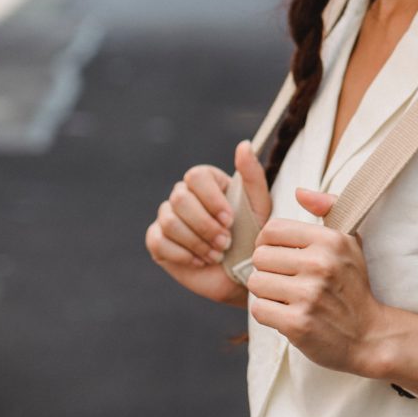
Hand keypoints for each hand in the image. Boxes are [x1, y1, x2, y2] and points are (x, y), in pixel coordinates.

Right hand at [144, 140, 270, 305]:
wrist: (243, 272)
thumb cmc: (254, 234)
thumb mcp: (259, 204)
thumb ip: (252, 174)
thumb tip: (243, 144)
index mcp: (207, 182)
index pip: (196, 176)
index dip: (211, 199)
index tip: (230, 219)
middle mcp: (184, 196)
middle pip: (179, 199)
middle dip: (204, 224)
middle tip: (226, 242)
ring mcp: (168, 218)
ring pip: (168, 221)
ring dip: (196, 241)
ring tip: (218, 254)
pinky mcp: (157, 242)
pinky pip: (158, 241)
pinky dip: (182, 254)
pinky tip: (201, 261)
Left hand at [247, 187, 385, 374]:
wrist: (368, 334)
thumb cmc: (352, 285)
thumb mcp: (349, 241)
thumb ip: (327, 209)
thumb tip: (299, 191)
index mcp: (330, 240)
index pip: (272, 230)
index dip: (269, 243)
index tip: (281, 256)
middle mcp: (320, 264)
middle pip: (259, 257)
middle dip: (267, 270)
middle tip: (286, 280)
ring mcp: (309, 295)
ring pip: (255, 283)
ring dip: (266, 293)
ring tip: (286, 297)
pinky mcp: (297, 323)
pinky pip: (258, 309)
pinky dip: (267, 313)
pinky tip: (285, 313)